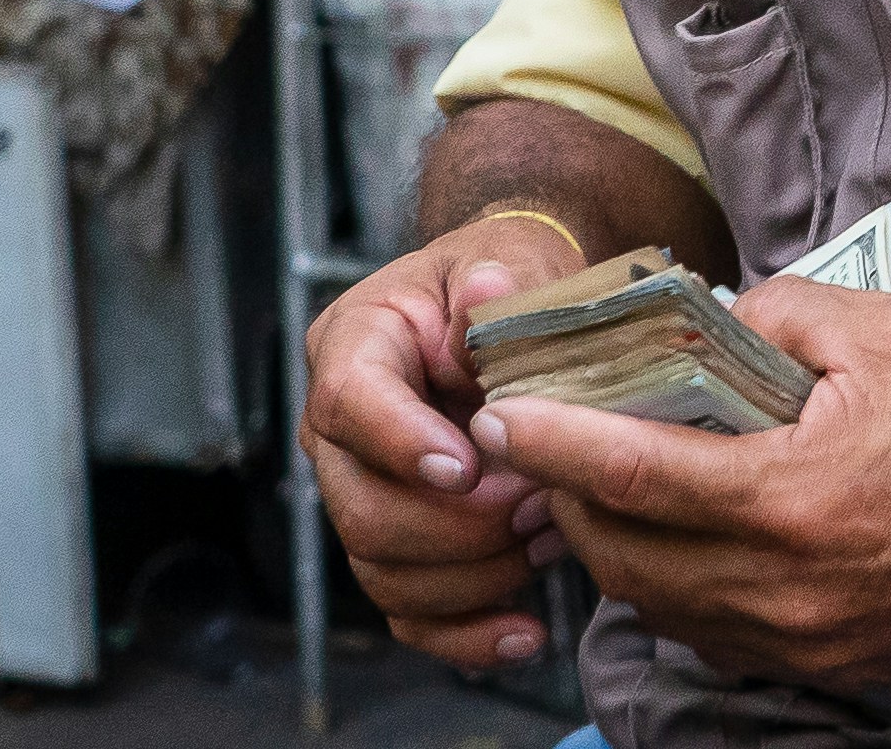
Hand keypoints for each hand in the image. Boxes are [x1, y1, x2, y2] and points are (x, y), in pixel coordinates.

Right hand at [303, 213, 585, 670]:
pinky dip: (466, 634)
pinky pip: (410, 613)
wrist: (517, 308)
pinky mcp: (396, 544)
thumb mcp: (511, 256)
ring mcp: (361, 492)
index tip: (468, 468)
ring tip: (551, 539)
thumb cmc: (510, 275)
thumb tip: (488, 295)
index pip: (349, 404)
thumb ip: (499, 281)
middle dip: (457, 525)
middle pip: (359, 509)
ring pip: (383, 571)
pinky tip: (528, 631)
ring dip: (473, 574)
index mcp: (356, 344)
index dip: (402, 445)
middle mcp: (339, 429)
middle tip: (540, 505)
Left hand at [480, 279, 890, 689]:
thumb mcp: (887, 332)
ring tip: (605, 485)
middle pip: (622, 555)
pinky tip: (681, 536)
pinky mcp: (817, 664)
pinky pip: (707, 632)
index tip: (501, 418)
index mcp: (787, 498)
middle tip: (547, 445)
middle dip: (570, 498)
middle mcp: (775, 588)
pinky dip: (672, 586)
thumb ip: (779, 315)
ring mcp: (793, 639)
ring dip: (615, 546)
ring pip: (655, 605)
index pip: (631, 473)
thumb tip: (714, 323)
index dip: (553, 445)